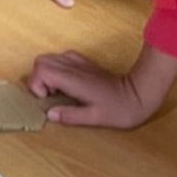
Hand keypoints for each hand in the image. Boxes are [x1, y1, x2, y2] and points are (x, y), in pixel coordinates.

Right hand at [27, 44, 176, 128]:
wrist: (139, 94)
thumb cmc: (119, 109)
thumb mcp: (95, 118)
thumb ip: (70, 116)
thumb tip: (49, 114)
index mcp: (74, 80)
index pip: (41, 70)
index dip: (37, 84)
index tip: (48, 99)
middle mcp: (73, 67)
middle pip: (40, 61)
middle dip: (38, 78)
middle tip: (50, 96)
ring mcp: (78, 62)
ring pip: (49, 58)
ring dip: (46, 74)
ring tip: (58, 92)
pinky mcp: (83, 62)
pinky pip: (61, 59)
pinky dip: (56, 70)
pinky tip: (66, 84)